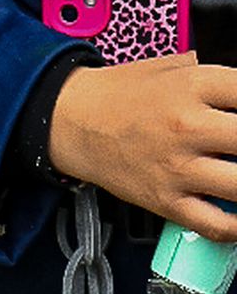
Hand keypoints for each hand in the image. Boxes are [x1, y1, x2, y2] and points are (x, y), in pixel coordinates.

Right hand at [49, 52, 236, 240]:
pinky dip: (236, 227)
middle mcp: (187, 125)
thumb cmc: (117, 95)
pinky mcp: (167, 201)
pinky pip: (216, 225)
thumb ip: (205, 73)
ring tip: (236, 174)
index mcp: (189, 86)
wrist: (73, 121)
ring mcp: (178, 166)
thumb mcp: (164, 66)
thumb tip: (236, 88)